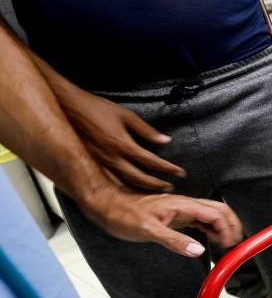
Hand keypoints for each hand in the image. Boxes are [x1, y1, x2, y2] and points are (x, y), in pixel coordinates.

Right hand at [60, 88, 184, 190]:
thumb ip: (146, 130)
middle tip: (169, 186)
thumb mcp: (125, 114)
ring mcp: (100, 163)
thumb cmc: (94, 108)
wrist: (67, 107)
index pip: (151, 162)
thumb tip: (164, 140)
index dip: (167, 169)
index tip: (179, 172)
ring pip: (124, 182)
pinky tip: (129, 190)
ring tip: (153, 191)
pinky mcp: (91, 163)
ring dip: (141, 189)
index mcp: (122, 145)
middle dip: (156, 184)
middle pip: (139, 178)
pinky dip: (123, 187)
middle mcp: (111, 158)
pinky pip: (110, 180)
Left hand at [85, 188, 241, 257]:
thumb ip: (175, 240)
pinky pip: (201, 220)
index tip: (230, 246)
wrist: (107, 206)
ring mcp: (181, 210)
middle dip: (232, 225)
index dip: (227, 229)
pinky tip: (211, 240)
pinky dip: (212, 229)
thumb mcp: (148, 230)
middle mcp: (186, 205)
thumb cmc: (123, 215)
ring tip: (227, 245)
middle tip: (235, 245)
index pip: (216, 213)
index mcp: (183, 205)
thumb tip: (199, 251)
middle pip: (220, 210)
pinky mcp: (176, 216)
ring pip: (212, 215)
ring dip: (223, 227)